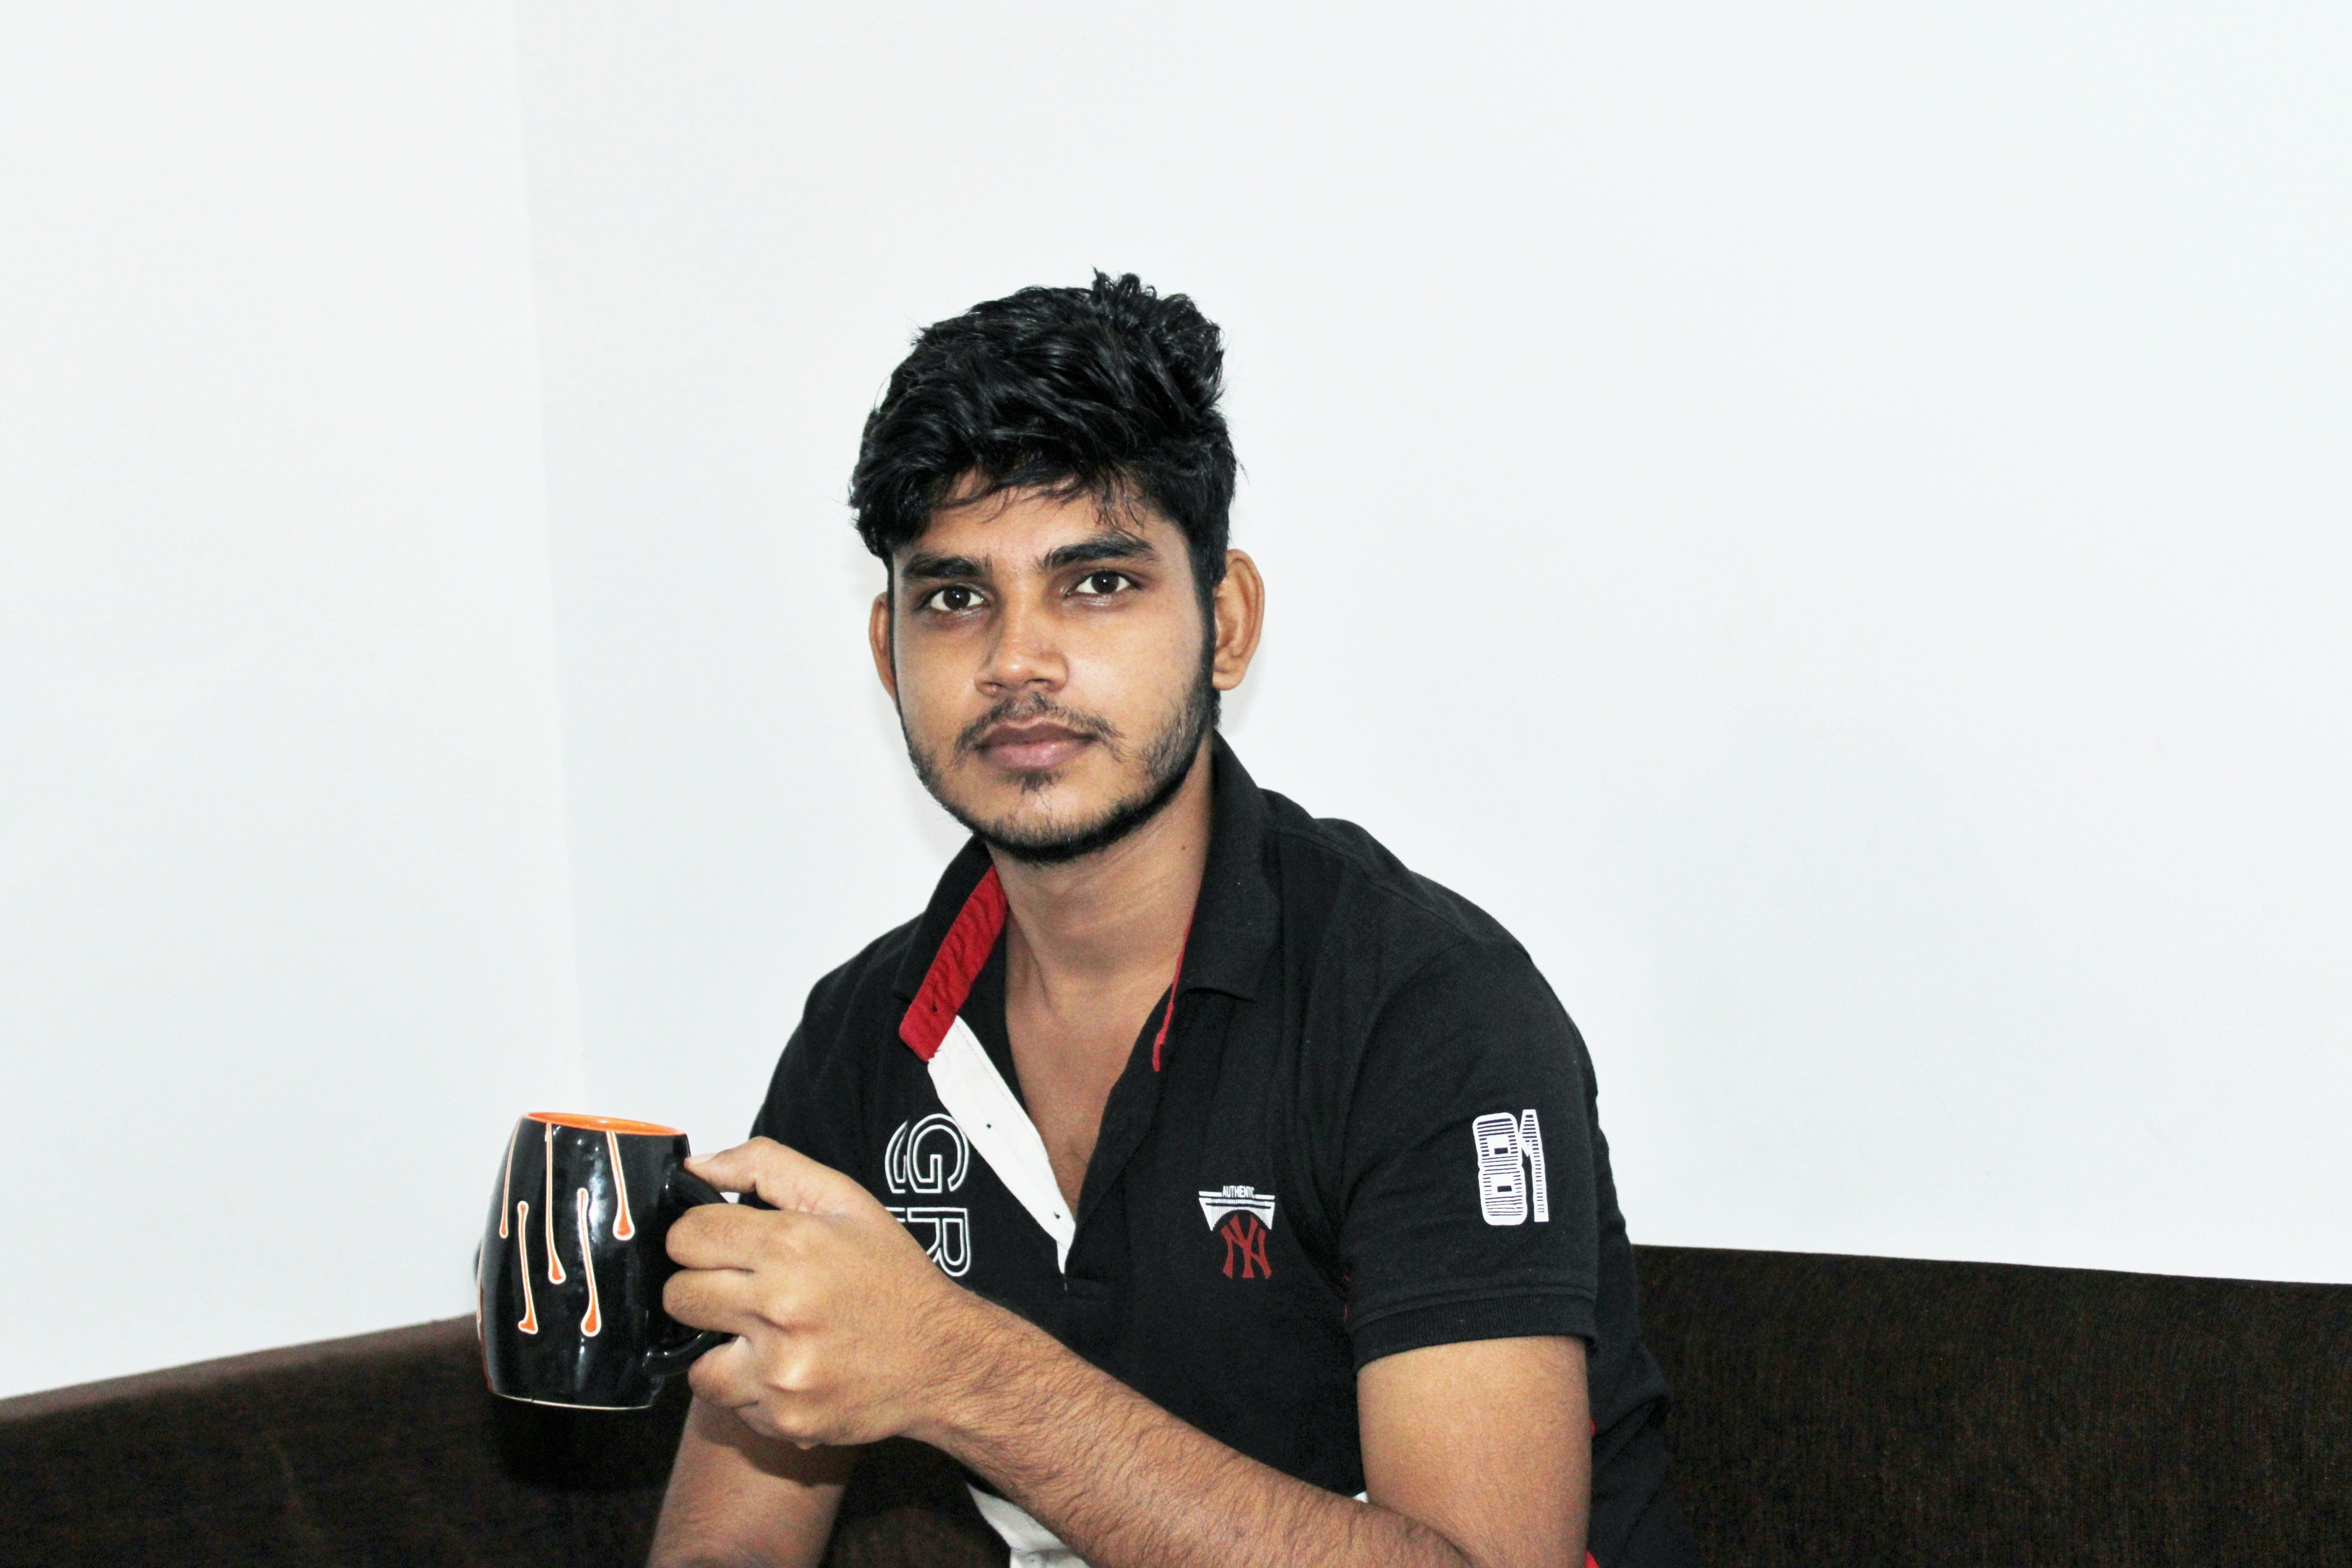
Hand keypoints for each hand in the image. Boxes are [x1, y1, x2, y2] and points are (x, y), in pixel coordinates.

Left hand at [664, 1137, 987, 1446]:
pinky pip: (730, 1403)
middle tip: (745, 1293)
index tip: (722, 1247)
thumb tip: (695, 1166)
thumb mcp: (844, 1199)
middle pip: (679, 1296)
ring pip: (696, 1362)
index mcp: (792, 1245)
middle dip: (705, 1291)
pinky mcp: (784, 1418)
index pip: (687, 1236)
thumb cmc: (892, 1277)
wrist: (943, 1358)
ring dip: (724, 1350)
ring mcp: (781, 1370)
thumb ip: (765, 1166)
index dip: (700, 1238)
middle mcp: (782, 1308)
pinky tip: (790, 1372)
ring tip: (768, 1339)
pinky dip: (752, 1391)